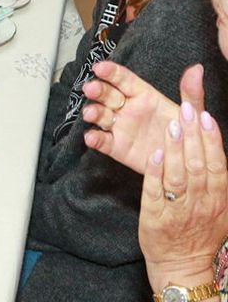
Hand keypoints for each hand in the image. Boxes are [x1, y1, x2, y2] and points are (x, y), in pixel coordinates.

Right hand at [82, 61, 201, 173]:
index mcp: (144, 96)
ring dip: (94, 112)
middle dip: (98, 90)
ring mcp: (120, 128)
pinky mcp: (117, 147)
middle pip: (108, 95)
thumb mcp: (193, 113)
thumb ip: (191, 92)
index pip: (124, 80)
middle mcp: (128, 109)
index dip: (112, 72)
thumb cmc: (186, 135)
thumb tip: (197, 69)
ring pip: (102, 116)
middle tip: (91, 88)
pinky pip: (103, 141)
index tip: (100, 67)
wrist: (185, 165)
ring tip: (91, 113)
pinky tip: (91, 136)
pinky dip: (94, 139)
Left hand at [140, 100, 227, 291]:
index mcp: (218, 199)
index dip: (212, 139)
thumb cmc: (200, 232)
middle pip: (198, 165)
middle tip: (187, 109)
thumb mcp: (219, 208)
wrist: (183, 266)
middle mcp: (201, 203)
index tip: (205, 116)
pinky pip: (155, 191)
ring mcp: (178, 209)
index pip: (217, 164)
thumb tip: (217, 151)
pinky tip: (155, 154)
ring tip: (171, 126)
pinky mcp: (155, 216)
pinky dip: (155, 172)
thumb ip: (218, 180)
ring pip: (178, 175)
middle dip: (193, 135)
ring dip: (175, 149)